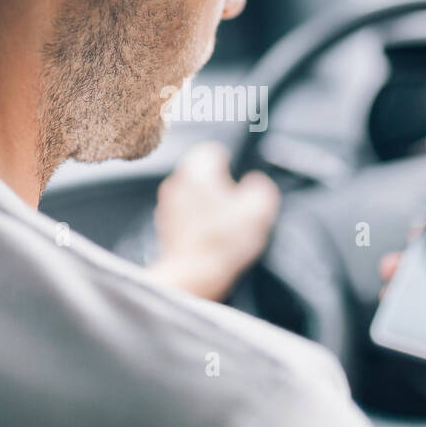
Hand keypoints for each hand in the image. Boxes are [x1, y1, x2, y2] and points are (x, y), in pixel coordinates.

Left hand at [147, 142, 280, 301]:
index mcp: (198, 169)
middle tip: (235, 207)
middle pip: (201, 174)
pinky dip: (197, 224)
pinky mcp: (164, 228)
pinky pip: (185, 218)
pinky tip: (211, 239)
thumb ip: (261, 188)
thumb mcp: (258, 210)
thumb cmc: (224, 240)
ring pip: (192, 196)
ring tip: (224, 227)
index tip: (239, 182)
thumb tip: (256, 183)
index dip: (230, 164)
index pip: (213, 150)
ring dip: (206, 206)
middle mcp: (177, 182)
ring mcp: (167, 205)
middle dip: (218, 186)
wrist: (193, 275)